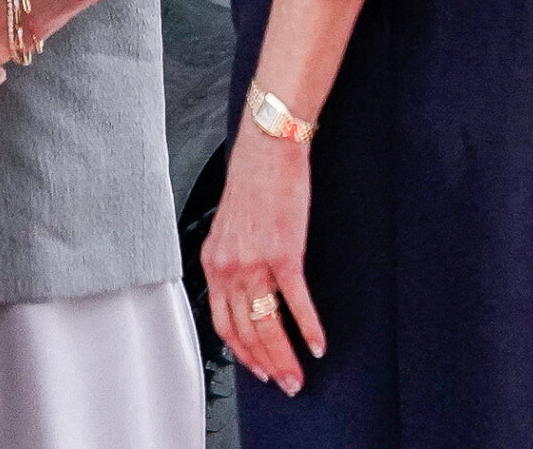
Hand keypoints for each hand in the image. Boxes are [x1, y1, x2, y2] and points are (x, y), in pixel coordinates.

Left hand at [202, 128, 324, 396]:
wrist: (267, 148)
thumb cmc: (253, 180)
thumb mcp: (231, 226)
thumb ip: (234, 259)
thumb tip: (248, 289)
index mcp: (213, 261)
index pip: (222, 323)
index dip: (242, 352)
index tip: (258, 369)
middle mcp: (228, 266)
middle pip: (245, 332)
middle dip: (267, 365)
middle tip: (286, 384)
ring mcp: (255, 261)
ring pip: (268, 325)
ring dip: (286, 357)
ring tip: (301, 375)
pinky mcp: (283, 253)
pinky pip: (296, 303)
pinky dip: (309, 329)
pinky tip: (319, 345)